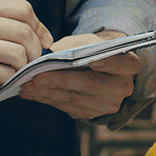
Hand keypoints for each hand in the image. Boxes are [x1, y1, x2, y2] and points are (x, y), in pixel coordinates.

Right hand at [0, 0, 52, 106]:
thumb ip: (4, 23)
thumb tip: (43, 34)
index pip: (22, 8)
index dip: (39, 26)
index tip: (43, 39)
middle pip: (23, 31)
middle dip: (35, 49)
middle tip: (32, 59)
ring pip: (18, 53)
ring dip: (23, 66)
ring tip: (14, 69)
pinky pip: (5, 73)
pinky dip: (9, 78)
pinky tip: (0, 77)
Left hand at [19, 31, 139, 119]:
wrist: (100, 66)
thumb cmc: (93, 49)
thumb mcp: (87, 41)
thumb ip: (73, 47)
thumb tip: (46, 56)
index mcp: (129, 64)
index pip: (123, 64)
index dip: (110, 63)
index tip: (92, 61)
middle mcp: (123, 87)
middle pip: (90, 85)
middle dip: (60, 81)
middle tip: (36, 78)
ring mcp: (108, 104)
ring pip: (75, 99)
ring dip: (47, 93)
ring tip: (27, 86)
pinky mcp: (93, 114)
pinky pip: (68, 108)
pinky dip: (49, 100)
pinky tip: (34, 93)